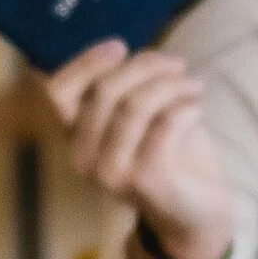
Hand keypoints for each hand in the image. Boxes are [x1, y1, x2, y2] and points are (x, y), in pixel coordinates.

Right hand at [47, 38, 230, 258]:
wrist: (198, 212)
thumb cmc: (169, 154)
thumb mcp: (141, 113)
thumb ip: (124, 86)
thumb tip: (121, 51)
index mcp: (76, 138)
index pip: (59, 92)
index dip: (86, 62)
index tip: (120, 46)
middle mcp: (85, 159)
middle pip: (105, 90)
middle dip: (146, 67)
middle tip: (178, 66)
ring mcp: (113, 173)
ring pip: (136, 104)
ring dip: (172, 84)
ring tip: (194, 86)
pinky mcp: (147, 181)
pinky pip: (167, 123)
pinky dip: (188, 108)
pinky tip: (198, 110)